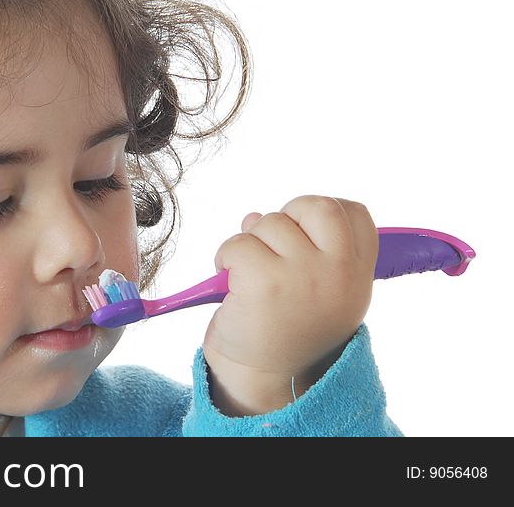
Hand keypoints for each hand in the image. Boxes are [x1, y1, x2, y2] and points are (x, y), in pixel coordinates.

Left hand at [203, 195, 378, 415]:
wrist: (265, 378)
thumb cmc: (286, 330)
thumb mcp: (315, 290)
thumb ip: (301, 247)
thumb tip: (254, 216)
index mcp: (357, 274)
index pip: (355, 213)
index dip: (323, 211)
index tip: (303, 230)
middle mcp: (339, 272)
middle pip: (315, 206)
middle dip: (286, 215)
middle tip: (271, 245)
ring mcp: (304, 274)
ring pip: (268, 222)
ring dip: (248, 243)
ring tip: (248, 275)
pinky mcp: (266, 282)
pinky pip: (238, 243)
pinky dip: (225, 257)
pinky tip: (230, 280)